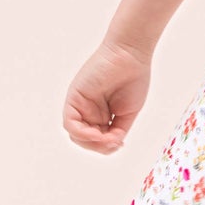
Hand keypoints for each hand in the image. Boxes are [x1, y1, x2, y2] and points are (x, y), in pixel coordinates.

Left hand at [63, 39, 150, 153]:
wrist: (130, 57)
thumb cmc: (133, 80)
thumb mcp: (127, 113)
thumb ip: (117, 130)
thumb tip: (112, 145)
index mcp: (100, 114)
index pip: (96, 140)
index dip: (106, 147)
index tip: (120, 143)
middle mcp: (88, 110)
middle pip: (85, 140)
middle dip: (99, 147)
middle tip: (114, 143)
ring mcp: (80, 104)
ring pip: (75, 135)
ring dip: (92, 143)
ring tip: (108, 139)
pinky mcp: (74, 98)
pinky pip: (70, 124)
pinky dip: (83, 134)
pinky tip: (99, 134)